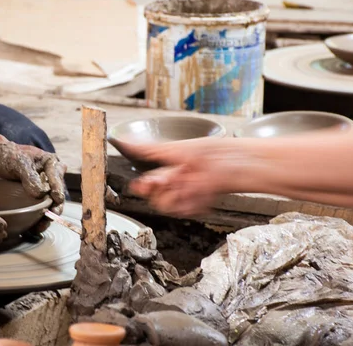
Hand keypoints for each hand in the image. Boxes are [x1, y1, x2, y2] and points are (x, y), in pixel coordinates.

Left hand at [0, 140, 66, 233]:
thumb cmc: (8, 156)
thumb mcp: (19, 162)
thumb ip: (30, 176)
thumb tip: (40, 193)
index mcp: (51, 164)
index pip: (58, 177)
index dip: (58, 188)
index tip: (56, 198)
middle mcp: (50, 178)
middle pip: (57, 194)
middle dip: (55, 207)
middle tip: (51, 215)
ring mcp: (43, 191)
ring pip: (50, 206)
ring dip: (47, 216)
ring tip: (42, 225)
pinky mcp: (34, 201)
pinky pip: (39, 212)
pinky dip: (37, 220)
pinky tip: (33, 228)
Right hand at [123, 138, 247, 216]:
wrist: (230, 163)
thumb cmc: (206, 151)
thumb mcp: (171, 148)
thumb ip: (144, 148)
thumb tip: (122, 141)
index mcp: (168, 171)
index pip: (148, 184)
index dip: (144, 185)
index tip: (142, 184)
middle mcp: (176, 185)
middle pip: (154, 198)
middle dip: (158, 189)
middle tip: (166, 180)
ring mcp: (186, 196)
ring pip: (167, 206)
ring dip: (174, 195)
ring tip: (186, 182)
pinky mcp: (197, 206)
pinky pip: (183, 211)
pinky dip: (190, 202)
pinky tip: (198, 190)